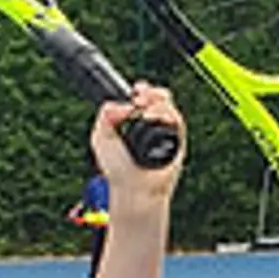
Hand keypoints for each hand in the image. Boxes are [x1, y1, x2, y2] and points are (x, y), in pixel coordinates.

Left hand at [92, 82, 182, 207]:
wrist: (132, 187)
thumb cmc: (118, 168)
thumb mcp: (101, 137)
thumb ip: (105, 115)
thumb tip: (124, 103)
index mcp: (136, 123)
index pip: (145, 99)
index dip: (143, 90)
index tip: (135, 90)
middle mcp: (153, 126)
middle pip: (160, 99)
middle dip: (152, 92)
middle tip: (139, 96)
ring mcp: (166, 134)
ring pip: (169, 107)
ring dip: (157, 102)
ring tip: (143, 110)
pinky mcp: (178, 143)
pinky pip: (177, 122)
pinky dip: (166, 114)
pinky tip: (151, 116)